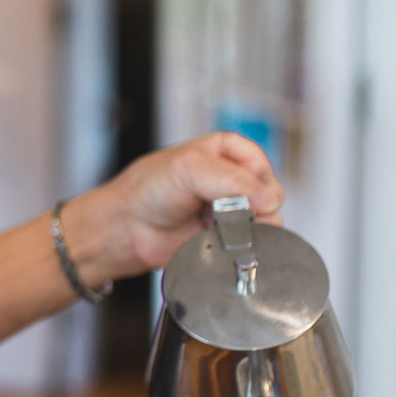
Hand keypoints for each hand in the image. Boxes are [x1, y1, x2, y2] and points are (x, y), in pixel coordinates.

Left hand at [78, 131, 282, 281]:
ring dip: (250, 228)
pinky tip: (223, 242)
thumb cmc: (146, 190)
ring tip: (221, 228)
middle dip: (256, 207)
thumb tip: (267, 199)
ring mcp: (230, 210)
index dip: (257, 180)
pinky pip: (251, 243)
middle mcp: (231, 179)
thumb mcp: (188, 167)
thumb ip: (231, 179)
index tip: (246, 195)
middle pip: (268, 193)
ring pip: (265, 220)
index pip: (260, 163)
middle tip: (233, 215)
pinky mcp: (227, 237)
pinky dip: (243, 245)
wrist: (127, 229)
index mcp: (225, 151)